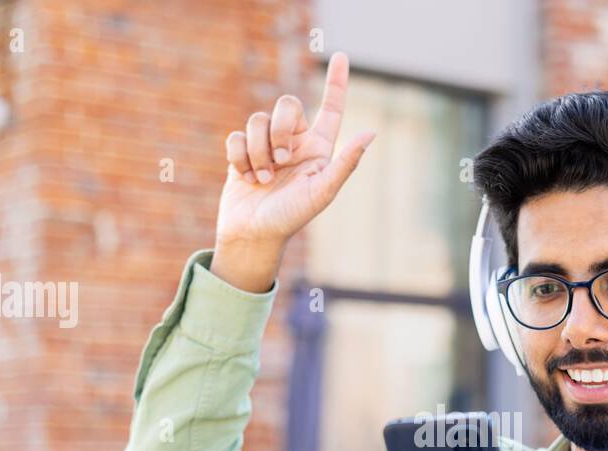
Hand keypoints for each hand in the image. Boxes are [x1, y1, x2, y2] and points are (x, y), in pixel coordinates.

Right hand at [212, 51, 375, 290]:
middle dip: (279, 130)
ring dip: (258, 152)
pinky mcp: (241, 153)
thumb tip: (371, 133)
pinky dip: (239, 157)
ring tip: (262, 181)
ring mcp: (266, 147)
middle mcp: (293, 143)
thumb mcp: (322, 192)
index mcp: (318, 149)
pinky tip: (244, 178)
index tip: (343, 57)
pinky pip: (236, 136)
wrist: (253, 236)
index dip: (337, 83)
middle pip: (286, 105)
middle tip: (281, 162)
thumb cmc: (291, 218)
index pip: (330, 108)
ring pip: (256, 120)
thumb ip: (346, 163)